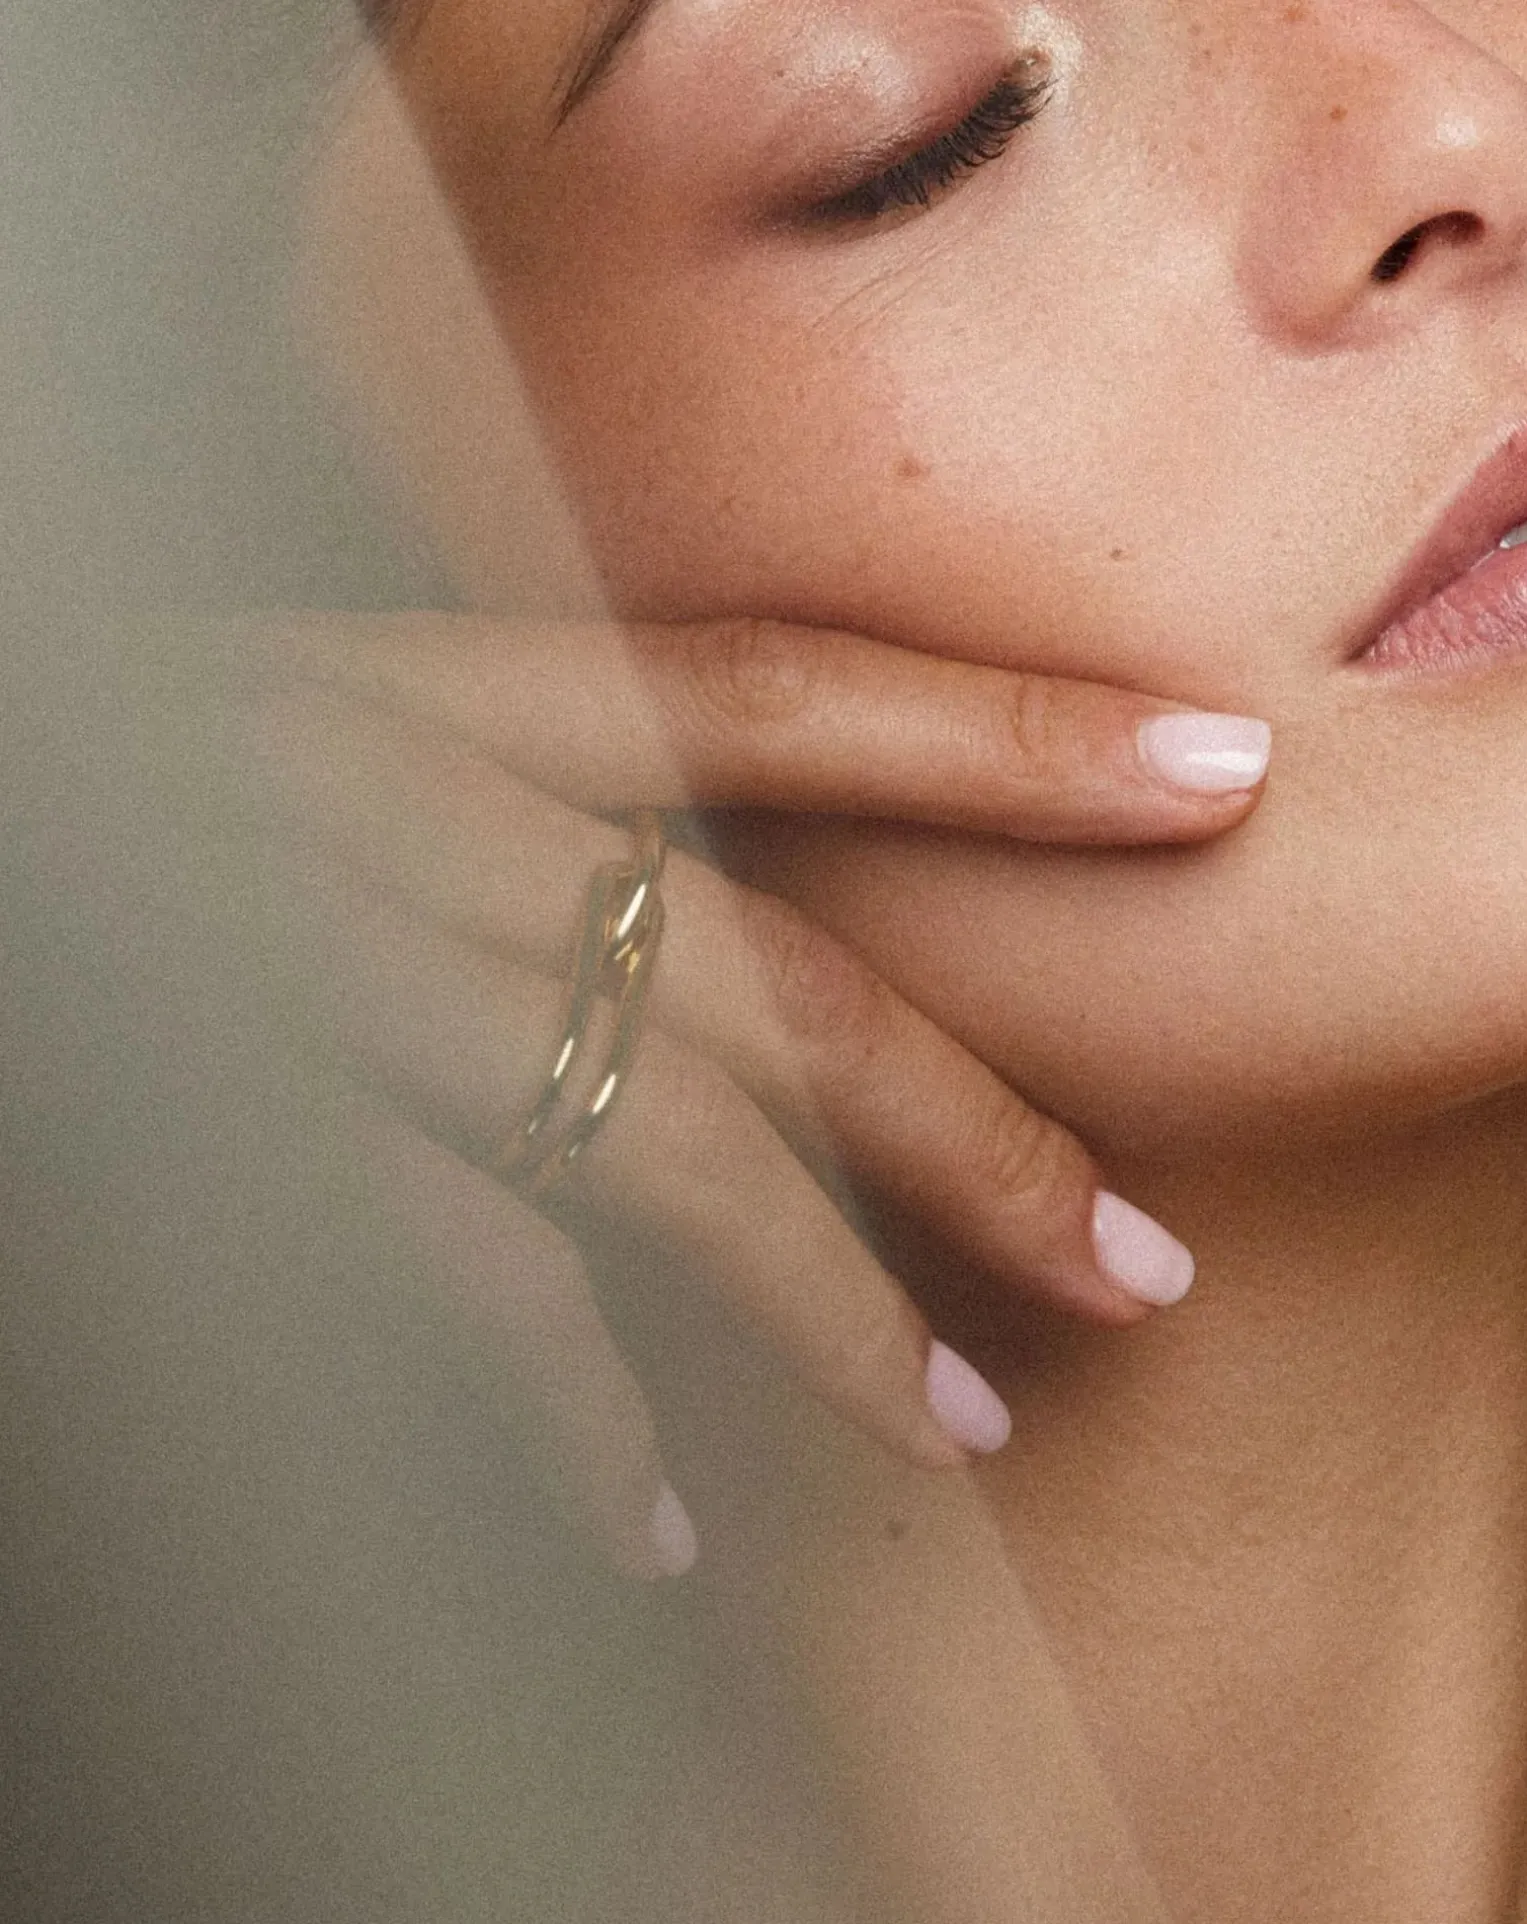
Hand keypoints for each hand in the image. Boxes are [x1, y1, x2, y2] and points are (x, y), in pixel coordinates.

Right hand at [237, 612, 1269, 1578]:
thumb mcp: (347, 710)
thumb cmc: (155, 755)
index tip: (1213, 778)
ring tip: (959, 1423)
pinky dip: (563, 1414)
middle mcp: (430, 818)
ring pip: (660, 1149)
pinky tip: (653, 1527)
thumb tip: (695, 888)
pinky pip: (447, 1280)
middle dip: (980, 1128)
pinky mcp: (249, 1113)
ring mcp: (347, 973)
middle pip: (785, 978)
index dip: (1015, 727)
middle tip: (1134, 1260)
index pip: (796, 691)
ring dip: (826, 1308)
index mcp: (464, 687)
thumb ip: (526, 780)